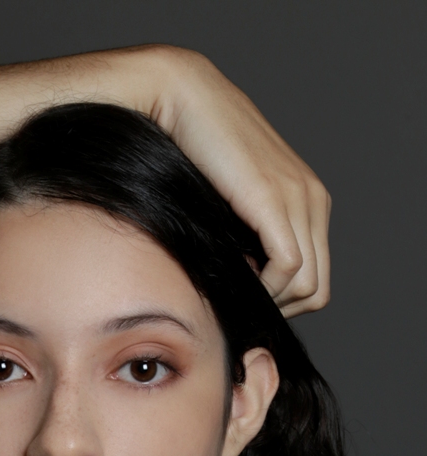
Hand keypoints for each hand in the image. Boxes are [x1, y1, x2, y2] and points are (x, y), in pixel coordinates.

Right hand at [142, 47, 330, 317]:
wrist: (184, 101)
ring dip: (271, 300)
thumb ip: (248, 238)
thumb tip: (244, 282)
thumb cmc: (194, 154)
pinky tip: (237, 277)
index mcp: (309, 200)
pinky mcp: (274, 200)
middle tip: (242, 306)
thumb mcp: (233, 204)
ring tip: (236, 292)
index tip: (246, 298)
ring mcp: (298, 199)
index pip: (317, 276)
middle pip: (318, 287)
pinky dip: (266, 286)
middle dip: (280, 308)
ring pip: (307, 283)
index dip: (283, 301)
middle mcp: (313, 199)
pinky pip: (288, 266)